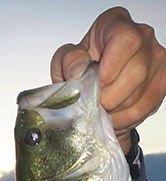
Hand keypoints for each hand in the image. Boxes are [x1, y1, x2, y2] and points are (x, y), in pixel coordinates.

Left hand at [50, 7, 165, 153]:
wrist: (94, 86)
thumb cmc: (81, 70)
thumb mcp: (63, 63)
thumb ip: (67, 61)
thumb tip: (78, 70)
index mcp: (116, 24)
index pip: (125, 40)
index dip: (110, 68)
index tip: (96, 84)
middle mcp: (143, 36)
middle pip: (137, 71)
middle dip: (111, 97)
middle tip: (96, 104)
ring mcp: (155, 59)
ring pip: (141, 93)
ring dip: (117, 110)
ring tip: (102, 111)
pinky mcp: (161, 82)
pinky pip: (147, 106)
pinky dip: (126, 118)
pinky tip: (114, 116)